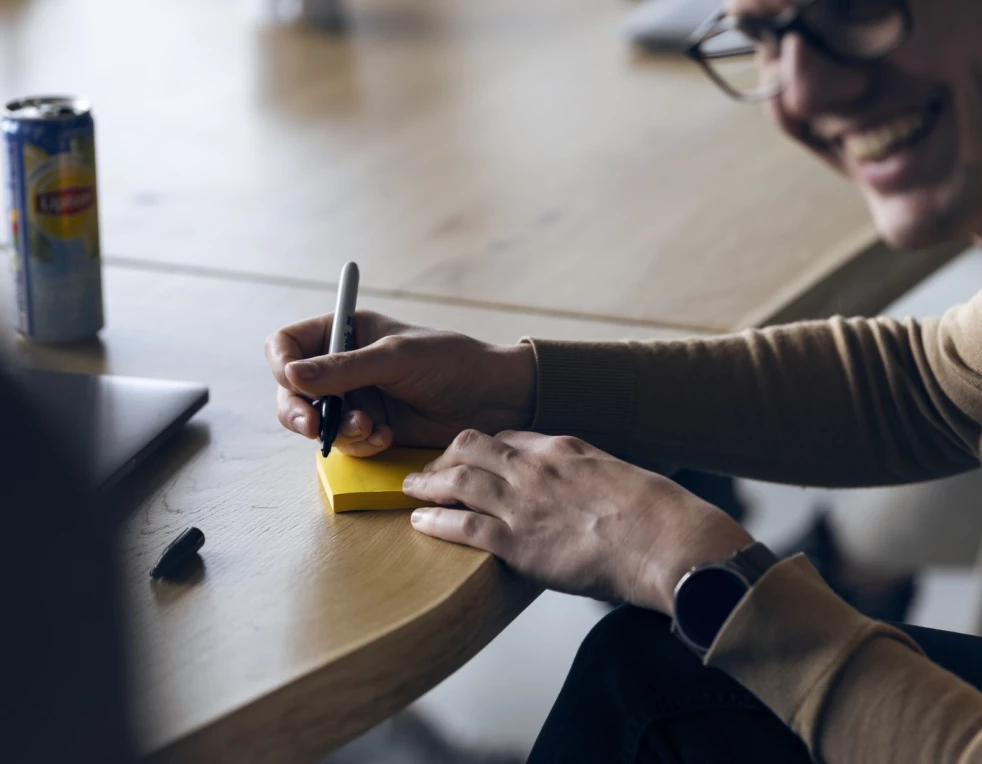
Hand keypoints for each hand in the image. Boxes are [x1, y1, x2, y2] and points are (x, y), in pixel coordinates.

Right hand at [265, 311, 536, 455]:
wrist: (495, 399)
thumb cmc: (452, 363)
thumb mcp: (397, 358)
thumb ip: (344, 368)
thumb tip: (291, 374)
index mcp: (347, 331)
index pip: (289, 344)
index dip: (282, 364)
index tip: (293, 382)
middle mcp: (345, 364)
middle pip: (292, 389)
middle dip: (300, 409)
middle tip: (315, 425)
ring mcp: (357, 398)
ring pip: (316, 421)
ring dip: (337, 429)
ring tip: (371, 428)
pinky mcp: (372, 427)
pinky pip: (346, 442)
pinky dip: (360, 444)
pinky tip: (386, 437)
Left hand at [404, 430, 753, 613]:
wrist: (666, 539)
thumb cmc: (654, 513)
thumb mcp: (618, 475)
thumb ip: (588, 474)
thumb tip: (584, 489)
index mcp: (562, 447)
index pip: (507, 436)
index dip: (481, 446)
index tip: (469, 456)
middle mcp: (535, 466)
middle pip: (472, 446)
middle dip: (443, 456)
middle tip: (427, 468)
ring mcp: (522, 502)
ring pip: (459, 480)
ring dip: (427, 484)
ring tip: (409, 489)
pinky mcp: (516, 541)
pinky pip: (462, 525)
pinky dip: (435, 521)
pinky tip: (419, 522)